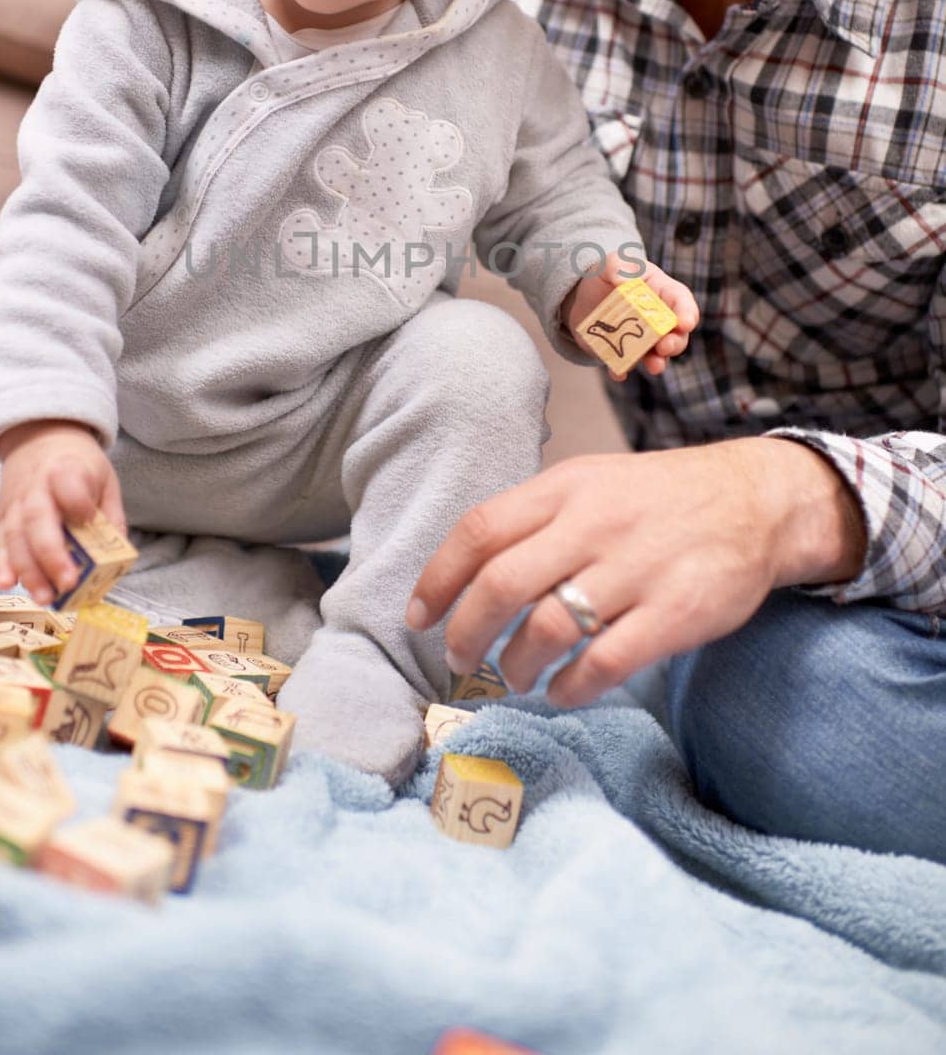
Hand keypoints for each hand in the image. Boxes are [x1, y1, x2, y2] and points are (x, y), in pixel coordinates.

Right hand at [0, 419, 126, 604]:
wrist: (40, 437)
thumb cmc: (78, 464)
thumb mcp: (104, 478)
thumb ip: (110, 516)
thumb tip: (117, 557)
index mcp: (67, 470)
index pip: (68, 485)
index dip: (77, 503)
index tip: (87, 517)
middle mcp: (36, 486)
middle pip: (38, 520)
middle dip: (51, 555)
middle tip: (67, 584)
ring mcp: (16, 502)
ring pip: (15, 537)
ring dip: (28, 570)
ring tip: (44, 597)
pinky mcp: (4, 515)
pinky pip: (0, 541)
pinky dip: (2, 563)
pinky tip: (7, 583)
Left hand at [405, 438, 863, 707]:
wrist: (757, 502)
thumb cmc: (658, 499)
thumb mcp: (592, 483)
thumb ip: (535, 519)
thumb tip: (467, 573)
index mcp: (566, 488)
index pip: (480, 530)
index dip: (438, 579)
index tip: (418, 616)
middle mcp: (595, 524)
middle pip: (502, 584)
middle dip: (467, 632)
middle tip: (460, 658)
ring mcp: (636, 570)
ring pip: (548, 629)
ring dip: (517, 665)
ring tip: (516, 676)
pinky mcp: (675, 614)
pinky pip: (604, 664)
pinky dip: (570, 687)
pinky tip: (562, 690)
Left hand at [560, 253, 699, 380]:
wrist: (582, 296)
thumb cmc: (607, 274)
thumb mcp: (612, 263)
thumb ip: (619, 267)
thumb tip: (624, 284)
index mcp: (663, 293)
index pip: (682, 303)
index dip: (687, 314)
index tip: (685, 323)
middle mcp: (658, 321)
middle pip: (676, 335)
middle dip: (675, 343)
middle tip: (665, 346)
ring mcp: (642, 340)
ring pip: (657, 356)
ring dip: (658, 362)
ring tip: (654, 366)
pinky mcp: (622, 353)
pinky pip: (625, 365)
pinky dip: (622, 370)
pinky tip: (618, 373)